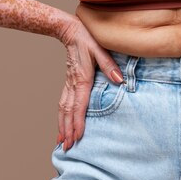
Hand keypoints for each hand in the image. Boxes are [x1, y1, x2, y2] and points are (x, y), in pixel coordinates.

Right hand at [55, 16, 124, 150]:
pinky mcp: (68, 83)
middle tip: (67, 148)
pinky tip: (61, 125)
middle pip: (68, 112)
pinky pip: (62, 103)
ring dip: (62, 126)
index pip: (79, 105)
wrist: (70, 31)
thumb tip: (120, 81)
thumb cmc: (87, 40)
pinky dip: (61, 117)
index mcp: (82, 79)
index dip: (78, 122)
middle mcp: (73, 84)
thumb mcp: (101, 50)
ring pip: (63, 109)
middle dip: (68, 131)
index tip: (77, 137)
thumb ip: (110, 66)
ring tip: (61, 142)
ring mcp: (69, 84)